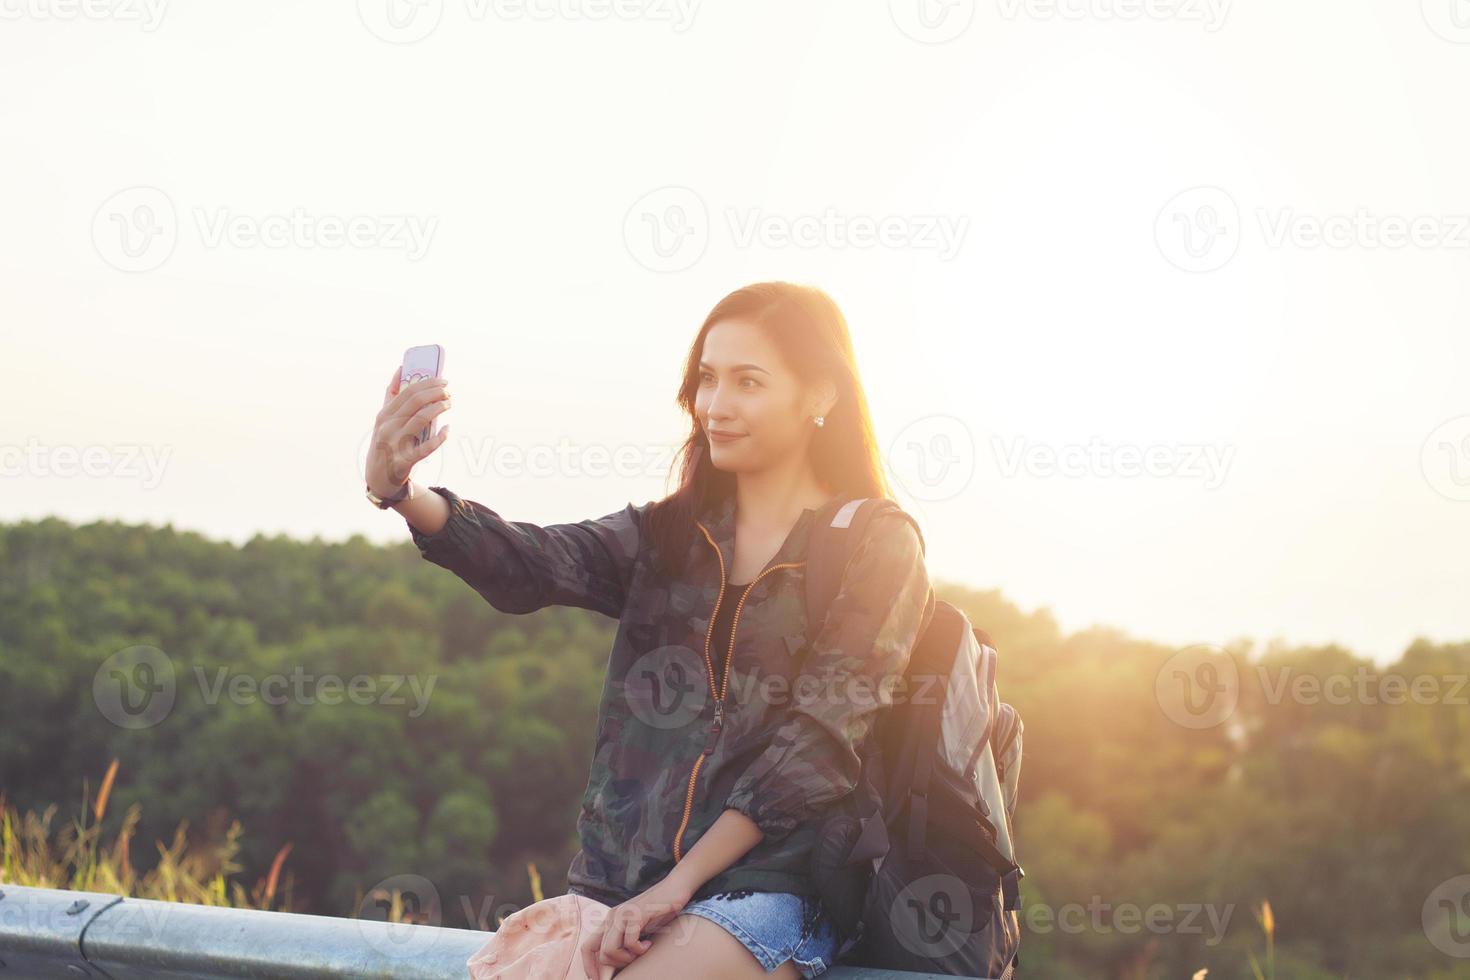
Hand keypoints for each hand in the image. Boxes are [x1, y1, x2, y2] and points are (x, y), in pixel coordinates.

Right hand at [365, 367, 450, 496]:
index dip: (428, 383)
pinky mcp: (404, 461)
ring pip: (421, 419)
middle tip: (449, 392)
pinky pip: (426, 448)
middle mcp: (387, 427)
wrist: (378, 477)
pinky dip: (439, 437)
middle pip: (415, 402)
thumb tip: (400, 369)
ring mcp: (394, 444)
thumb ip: (391, 395)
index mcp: (384, 414)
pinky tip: (447, 429)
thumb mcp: (384, 419)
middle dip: (436, 393)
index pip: (408, 391)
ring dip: (438, 409)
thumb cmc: (386, 442)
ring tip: (449, 404)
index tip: (443, 380)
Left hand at [580, 875, 692, 975]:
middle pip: (602, 954)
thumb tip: (613, 967)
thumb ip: (624, 943)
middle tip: (635, 959)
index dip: (590, 967)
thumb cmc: (659, 911)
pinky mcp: (636, 914)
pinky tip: (649, 944)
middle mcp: (612, 916)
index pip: (587, 947)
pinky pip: (629, 942)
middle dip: (618, 964)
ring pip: (610, 950)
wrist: (675, 886)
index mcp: (609, 921)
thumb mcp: (638, 930)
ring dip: (628, 958)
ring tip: (642, 951)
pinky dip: (639, 950)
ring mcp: (623, 914)